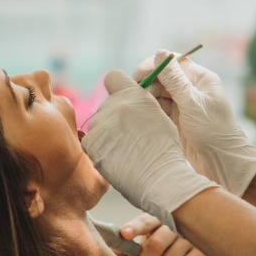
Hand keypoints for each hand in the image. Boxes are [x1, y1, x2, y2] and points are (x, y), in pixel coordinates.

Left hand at [82, 70, 217, 232]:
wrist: (159, 178)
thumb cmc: (165, 150)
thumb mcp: (158, 115)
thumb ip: (139, 103)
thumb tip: (127, 101)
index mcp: (134, 94)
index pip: (112, 77)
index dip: (116, 88)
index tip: (122, 102)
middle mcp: (114, 104)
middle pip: (105, 106)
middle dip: (113, 118)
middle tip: (129, 137)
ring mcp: (100, 124)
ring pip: (97, 125)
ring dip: (106, 135)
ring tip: (125, 152)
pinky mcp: (90, 143)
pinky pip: (90, 142)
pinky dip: (100, 150)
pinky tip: (116, 159)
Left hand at [117, 213, 211, 255]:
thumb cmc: (162, 249)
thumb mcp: (144, 246)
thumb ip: (129, 249)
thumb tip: (114, 250)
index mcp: (159, 219)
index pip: (145, 221)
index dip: (134, 227)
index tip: (124, 234)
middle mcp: (177, 225)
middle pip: (156, 244)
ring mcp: (191, 238)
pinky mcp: (202, 254)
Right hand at [135, 50, 255, 195]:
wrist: (223, 164)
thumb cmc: (214, 132)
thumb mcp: (193, 103)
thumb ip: (175, 80)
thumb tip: (160, 53)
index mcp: (200, 79)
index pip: (172, 62)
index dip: (153, 65)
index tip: (137, 75)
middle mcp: (191, 89)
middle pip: (162, 77)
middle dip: (147, 83)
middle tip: (133, 96)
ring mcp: (183, 105)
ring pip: (158, 94)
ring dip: (146, 98)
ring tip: (135, 107)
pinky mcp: (176, 121)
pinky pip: (158, 109)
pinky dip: (149, 110)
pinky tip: (140, 115)